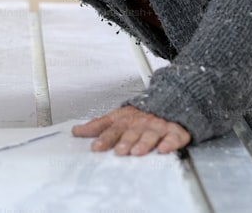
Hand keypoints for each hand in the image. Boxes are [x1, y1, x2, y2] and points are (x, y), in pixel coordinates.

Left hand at [72, 106, 190, 155]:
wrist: (168, 101)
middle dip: (124, 141)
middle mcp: (140, 122)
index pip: (112, 127)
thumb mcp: (117, 117)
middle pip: (131, 132)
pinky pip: (173, 137)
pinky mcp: (174, 131)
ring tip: (137, 151)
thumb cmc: (139, 115)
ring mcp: (157, 126)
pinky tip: (164, 149)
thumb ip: (98, 125)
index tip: (96, 147)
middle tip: (119, 150)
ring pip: (150, 134)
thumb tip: (76, 131)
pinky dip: (170, 143)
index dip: (104, 137)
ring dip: (143, 142)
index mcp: (125, 119)